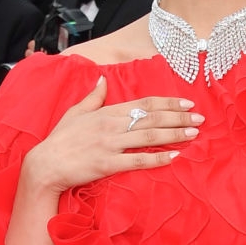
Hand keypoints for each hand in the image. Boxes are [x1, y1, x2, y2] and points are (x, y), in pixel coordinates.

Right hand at [21, 76, 201, 195]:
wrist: (46, 164)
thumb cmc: (60, 139)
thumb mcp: (75, 112)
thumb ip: (93, 97)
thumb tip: (102, 80)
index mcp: (107, 111)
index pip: (144, 103)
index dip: (167, 103)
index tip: (186, 104)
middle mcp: (112, 125)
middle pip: (152, 118)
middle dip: (179, 118)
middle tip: (199, 120)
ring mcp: (110, 144)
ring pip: (149, 136)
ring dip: (174, 135)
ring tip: (193, 135)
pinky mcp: (108, 164)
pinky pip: (138, 160)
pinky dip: (157, 158)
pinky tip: (174, 157)